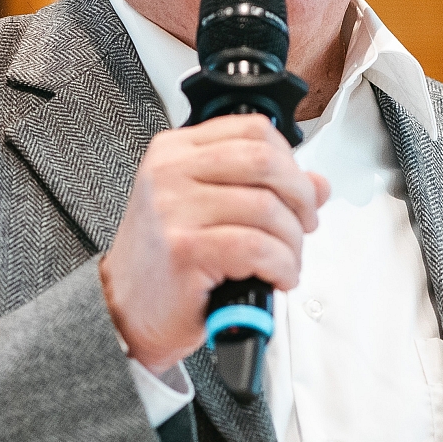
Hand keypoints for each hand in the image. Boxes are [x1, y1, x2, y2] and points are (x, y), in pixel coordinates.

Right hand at [100, 117, 330, 373]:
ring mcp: (174, 208)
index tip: (299, 192)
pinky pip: (258, 247)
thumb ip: (259, 188)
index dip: (291, 161)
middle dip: (300, 198)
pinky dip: (281, 265)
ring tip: (286, 262)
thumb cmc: (164, 261)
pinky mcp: (185, 248)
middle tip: (304, 226)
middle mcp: (170, 172)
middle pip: (265, 161)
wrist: (125, 311)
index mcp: (175, 151)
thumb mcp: (207, 210)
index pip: (254, 130)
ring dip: (292, 242)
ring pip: (267, 208)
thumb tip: (317, 184)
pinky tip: (276, 277)